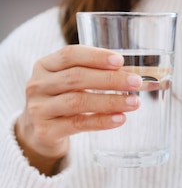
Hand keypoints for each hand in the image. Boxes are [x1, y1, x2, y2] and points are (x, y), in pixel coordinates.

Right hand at [15, 45, 142, 174]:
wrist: (38, 132)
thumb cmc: (63, 99)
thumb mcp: (72, 82)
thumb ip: (97, 74)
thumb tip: (138, 77)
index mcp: (45, 65)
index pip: (70, 55)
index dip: (96, 56)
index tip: (120, 61)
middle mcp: (38, 85)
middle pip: (76, 77)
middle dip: (110, 79)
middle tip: (136, 82)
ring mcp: (39, 109)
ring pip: (78, 101)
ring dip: (110, 101)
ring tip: (134, 102)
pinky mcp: (45, 131)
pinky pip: (78, 124)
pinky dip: (102, 121)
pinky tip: (120, 118)